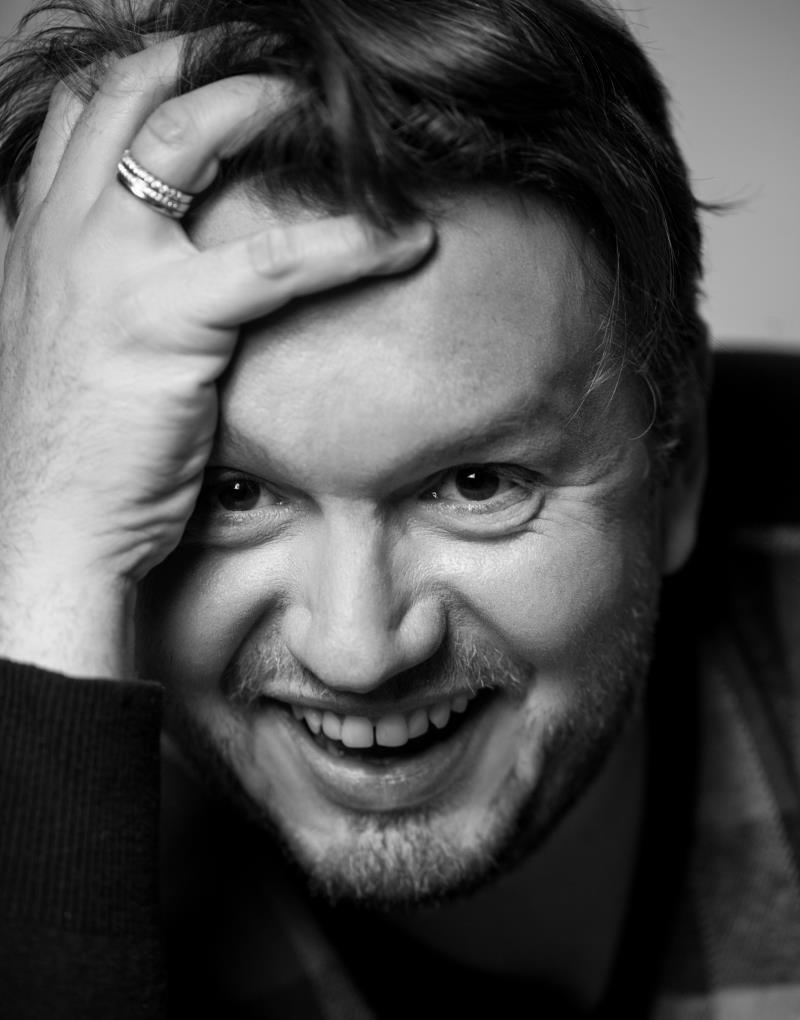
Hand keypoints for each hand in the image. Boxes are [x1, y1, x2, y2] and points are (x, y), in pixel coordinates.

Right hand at [0, 39, 431, 677]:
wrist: (51, 526)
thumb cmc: (69, 452)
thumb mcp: (59, 344)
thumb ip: (84, 285)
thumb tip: (146, 268)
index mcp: (37, 233)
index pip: (81, 112)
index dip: (150, 75)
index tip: (212, 70)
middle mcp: (64, 230)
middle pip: (131, 93)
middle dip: (210, 60)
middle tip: (286, 67)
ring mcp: (108, 266)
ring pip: (190, 136)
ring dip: (270, 107)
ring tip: (340, 117)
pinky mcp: (167, 320)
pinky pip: (275, 258)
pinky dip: (351, 241)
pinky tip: (404, 241)